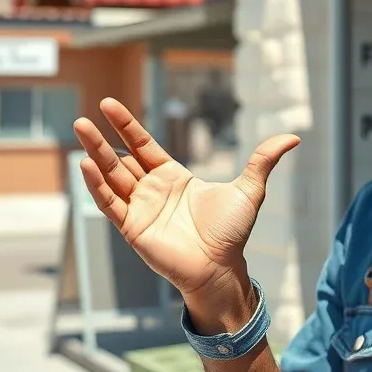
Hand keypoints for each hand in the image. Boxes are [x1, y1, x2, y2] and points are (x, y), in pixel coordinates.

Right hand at [73, 98, 299, 306]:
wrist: (222, 267)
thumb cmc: (232, 233)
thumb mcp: (249, 189)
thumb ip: (263, 160)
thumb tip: (292, 137)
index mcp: (173, 177)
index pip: (142, 145)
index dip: (126, 125)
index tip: (109, 104)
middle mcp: (152, 190)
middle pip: (121, 159)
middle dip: (102, 138)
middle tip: (82, 118)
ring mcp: (139, 209)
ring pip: (111, 177)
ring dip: (94, 155)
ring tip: (78, 130)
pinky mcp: (132, 229)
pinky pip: (110, 204)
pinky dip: (97, 186)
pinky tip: (86, 166)